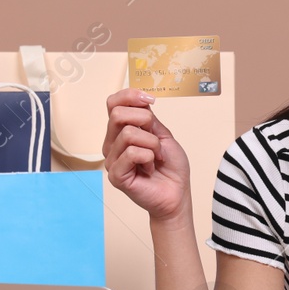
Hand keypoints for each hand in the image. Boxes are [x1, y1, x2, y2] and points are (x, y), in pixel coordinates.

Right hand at [103, 89, 192, 221]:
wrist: (177, 193)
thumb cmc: (171, 167)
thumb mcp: (163, 134)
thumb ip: (148, 118)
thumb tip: (140, 99)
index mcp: (121, 131)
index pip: (113, 103)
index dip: (130, 95)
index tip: (151, 100)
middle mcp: (112, 143)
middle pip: (117, 114)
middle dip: (144, 120)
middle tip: (157, 138)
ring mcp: (111, 159)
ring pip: (128, 134)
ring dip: (152, 144)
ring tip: (156, 157)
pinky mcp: (115, 175)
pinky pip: (132, 153)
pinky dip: (148, 157)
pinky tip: (150, 168)